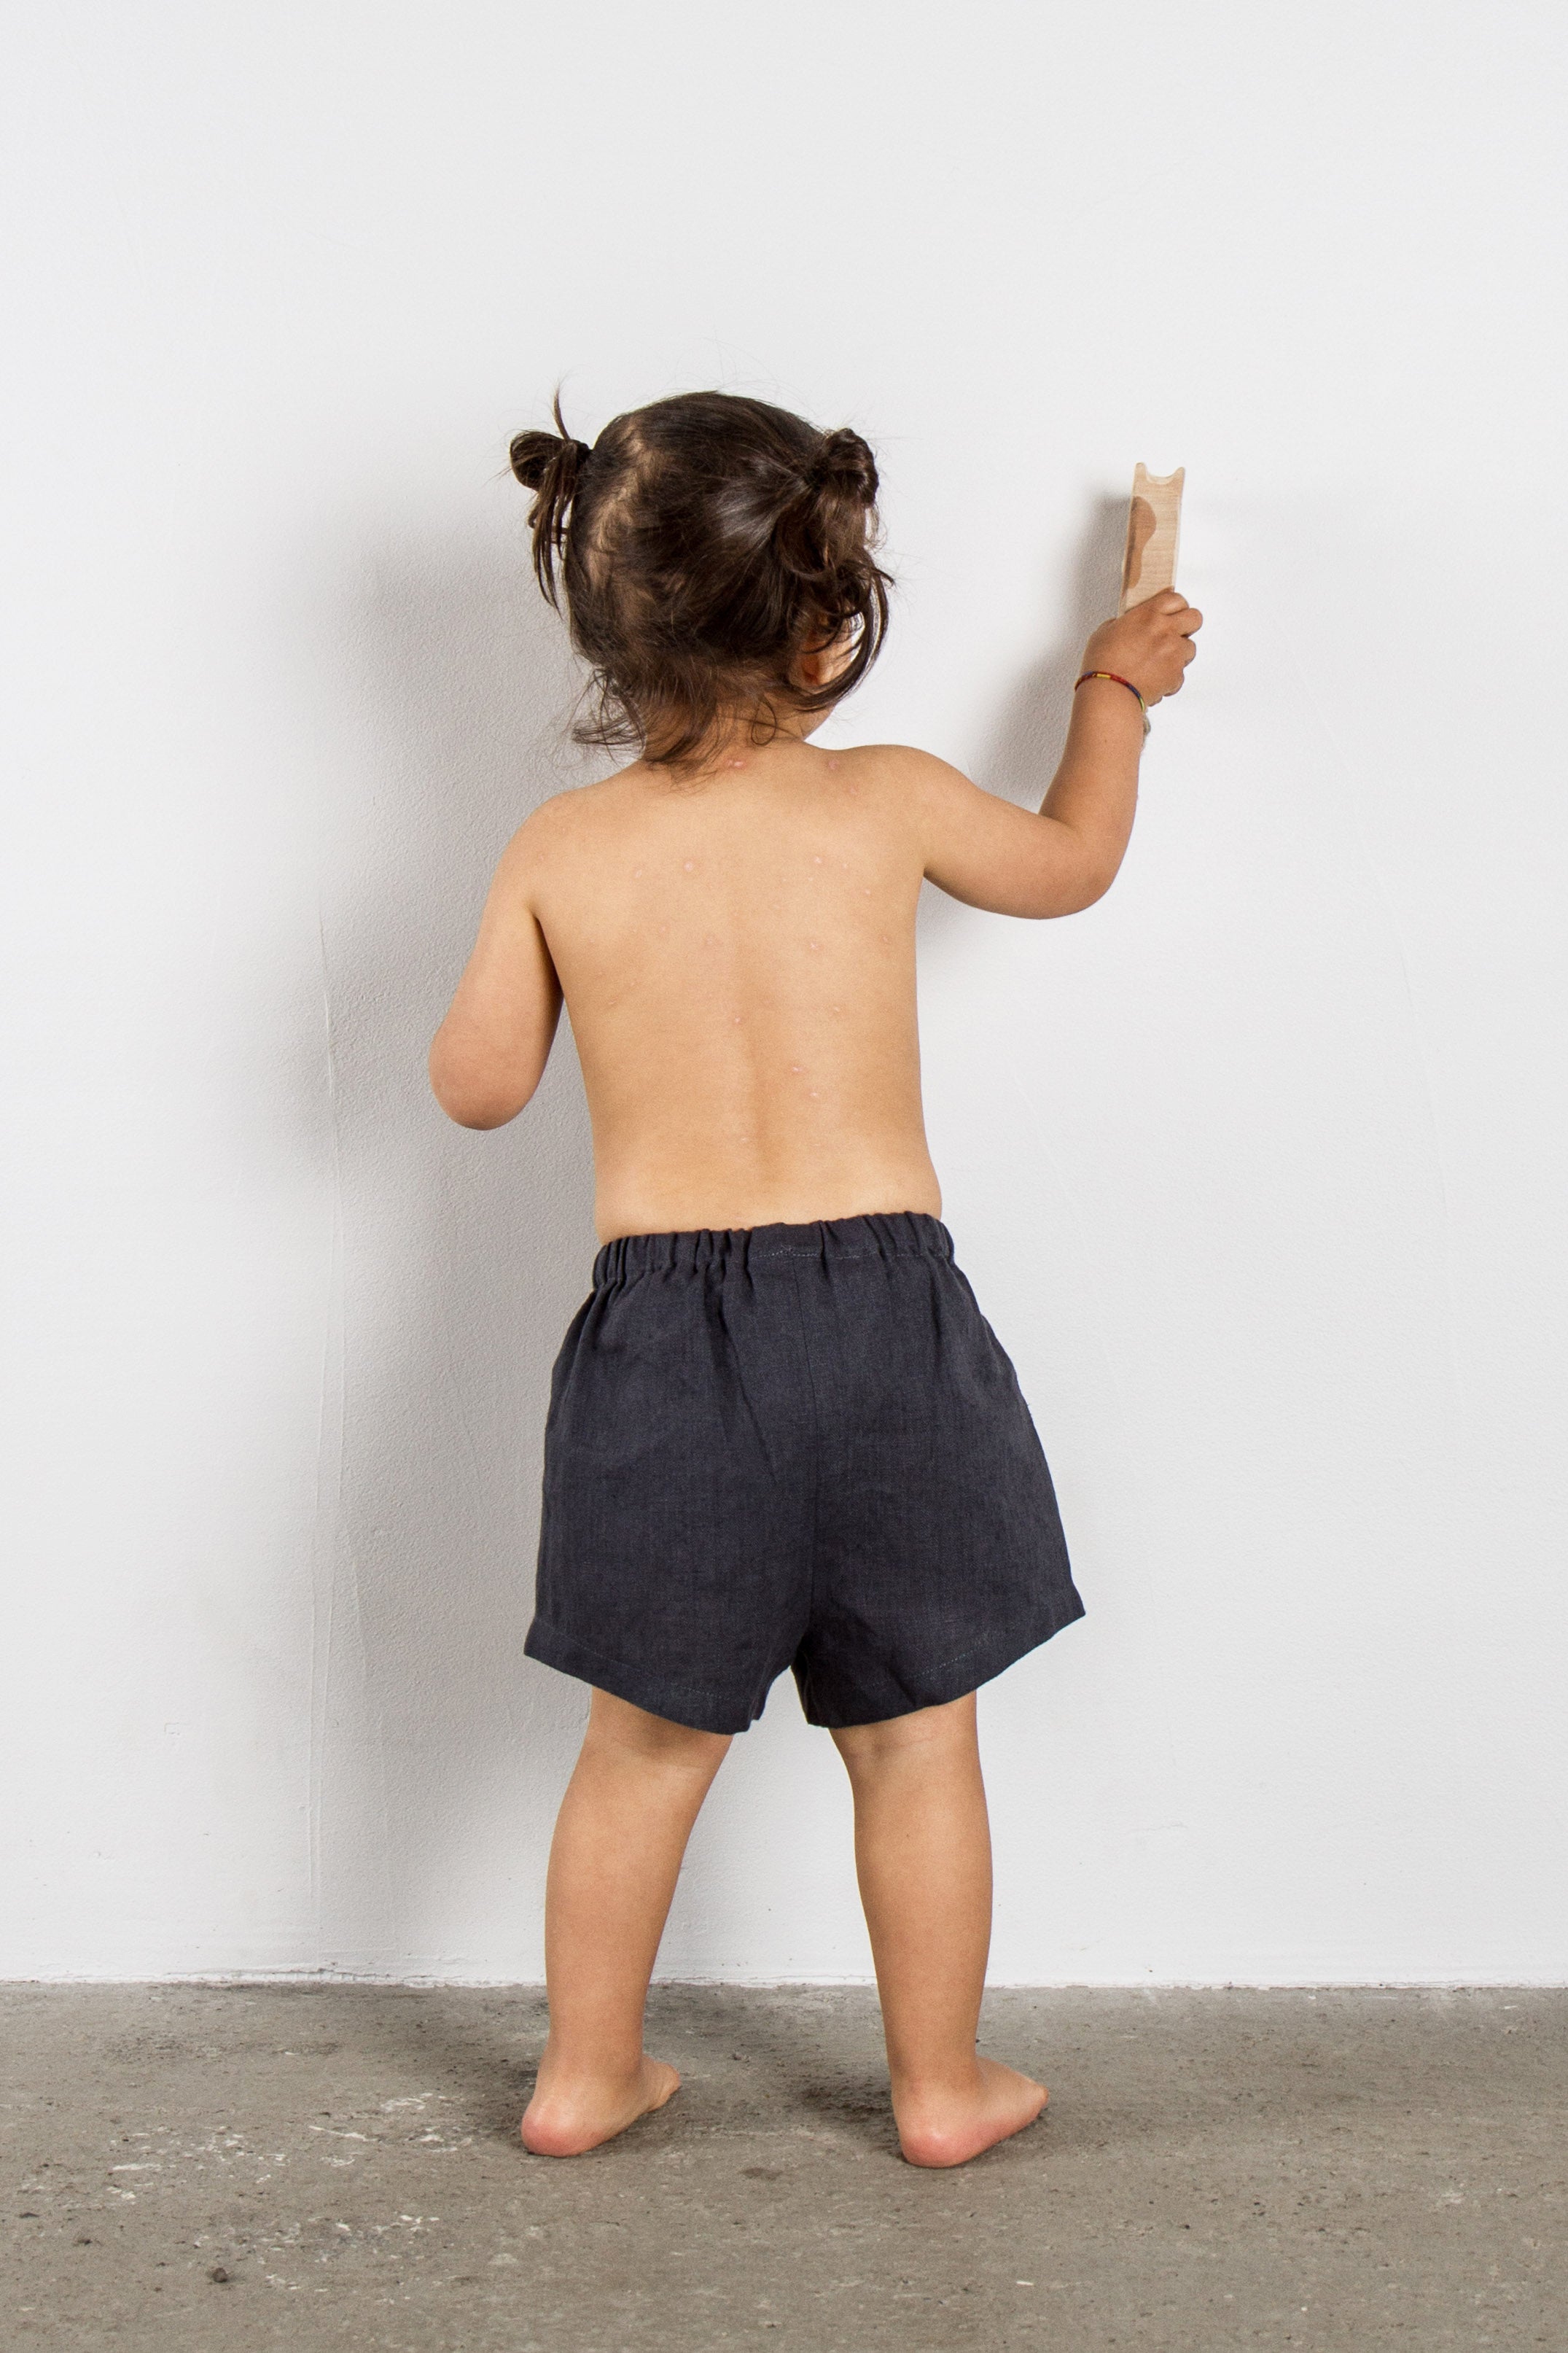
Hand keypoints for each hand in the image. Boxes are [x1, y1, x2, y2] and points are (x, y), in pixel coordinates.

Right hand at [1080, 592, 1201, 706]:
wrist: (1110, 692)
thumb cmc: (1104, 665)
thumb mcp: (1105, 632)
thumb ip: (1122, 625)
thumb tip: (1125, 628)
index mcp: (1149, 614)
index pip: (1176, 599)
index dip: (1176, 606)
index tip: (1172, 612)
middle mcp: (1166, 630)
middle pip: (1194, 618)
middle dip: (1188, 625)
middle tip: (1176, 633)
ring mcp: (1174, 653)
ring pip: (1190, 648)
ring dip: (1179, 654)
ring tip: (1160, 662)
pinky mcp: (1176, 675)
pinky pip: (1180, 675)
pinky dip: (1170, 679)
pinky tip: (1155, 680)